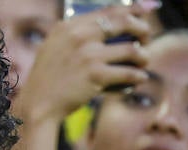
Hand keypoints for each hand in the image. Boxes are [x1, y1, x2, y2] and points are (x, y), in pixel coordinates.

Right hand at [17, 2, 153, 123]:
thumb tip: (109, 27)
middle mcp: (79, 35)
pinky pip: (129, 73)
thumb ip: (78, 35)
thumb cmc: (52, 77)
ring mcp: (88, 54)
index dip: (132, 10)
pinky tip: (140, 78)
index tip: (144, 13)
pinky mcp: (96, 75)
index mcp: (70, 25)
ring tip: (143, 63)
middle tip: (147, 40)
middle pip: (124, 23)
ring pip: (131, 50)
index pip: (109, 10)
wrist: (40, 102)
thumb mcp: (58, 45)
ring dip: (144, 57)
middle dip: (143, 30)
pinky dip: (139, 76)